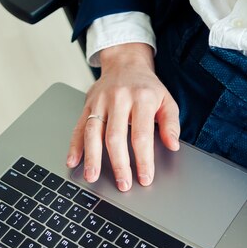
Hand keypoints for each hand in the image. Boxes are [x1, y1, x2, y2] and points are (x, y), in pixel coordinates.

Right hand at [66, 43, 179, 191]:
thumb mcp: (167, 100)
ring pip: (93, 132)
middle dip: (118, 163)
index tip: (145, 177)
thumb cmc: (147, 87)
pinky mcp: (87, 105)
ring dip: (92, 157)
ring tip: (92, 177)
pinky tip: (73, 161)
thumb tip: (173, 145)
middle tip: (123, 184)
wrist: (125, 63)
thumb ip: (171, 123)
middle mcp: (118, 99)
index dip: (143, 159)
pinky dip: (74, 146)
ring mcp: (100, 102)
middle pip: (115, 136)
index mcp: (141, 98)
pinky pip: (78, 127)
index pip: (141, 135)